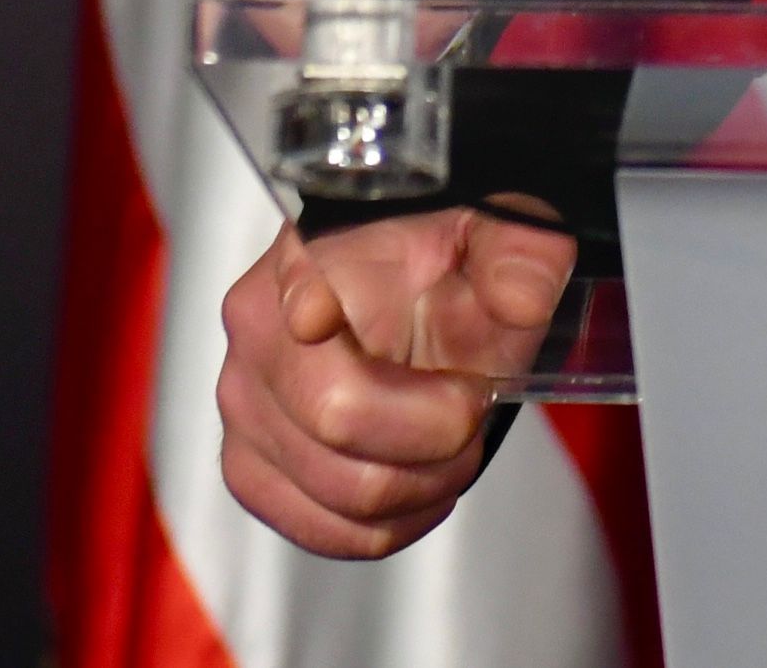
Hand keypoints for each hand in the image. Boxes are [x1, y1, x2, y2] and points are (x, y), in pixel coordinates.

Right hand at [214, 203, 574, 557]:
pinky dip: (391, 524)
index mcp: (302, 263)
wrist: (417, 297)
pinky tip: (422, 482)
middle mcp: (256, 340)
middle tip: (475, 405)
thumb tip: (521, 298)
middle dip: (437, 432)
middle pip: (339, 423)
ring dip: (423, 484)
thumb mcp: (501, 235)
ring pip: (341, 493)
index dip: (377, 373)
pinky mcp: (252, 475)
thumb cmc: (444, 266)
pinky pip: (326, 532)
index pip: (312, 318)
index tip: (459, 387)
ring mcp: (244, 413)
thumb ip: (522, 253)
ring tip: (453, 443)